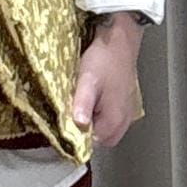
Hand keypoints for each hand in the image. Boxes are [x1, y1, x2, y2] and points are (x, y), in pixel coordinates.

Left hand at [71, 13, 144, 147]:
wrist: (119, 40)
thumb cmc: (104, 58)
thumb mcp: (88, 80)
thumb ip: (83, 104)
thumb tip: (78, 124)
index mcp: (114, 120)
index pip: (89, 145)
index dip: (74, 136)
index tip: (62, 124)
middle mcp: (122, 122)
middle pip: (96, 140)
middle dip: (81, 131)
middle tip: (70, 111)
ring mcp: (124, 114)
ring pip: (101, 130)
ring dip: (89, 122)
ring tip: (79, 103)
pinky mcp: (122, 106)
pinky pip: (106, 119)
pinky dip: (96, 114)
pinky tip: (89, 99)